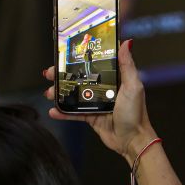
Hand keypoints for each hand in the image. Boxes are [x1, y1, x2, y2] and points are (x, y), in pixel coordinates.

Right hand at [43, 39, 155, 163]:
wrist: (132, 141)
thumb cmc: (135, 113)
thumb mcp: (133, 86)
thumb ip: (127, 65)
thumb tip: (127, 42)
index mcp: (114, 79)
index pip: (94, 64)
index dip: (80, 59)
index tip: (65, 54)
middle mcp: (104, 89)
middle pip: (79, 78)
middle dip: (63, 75)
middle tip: (50, 73)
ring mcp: (96, 103)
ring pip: (74, 95)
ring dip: (60, 93)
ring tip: (49, 92)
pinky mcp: (91, 117)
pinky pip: (74, 113)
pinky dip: (63, 112)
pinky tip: (53, 111)